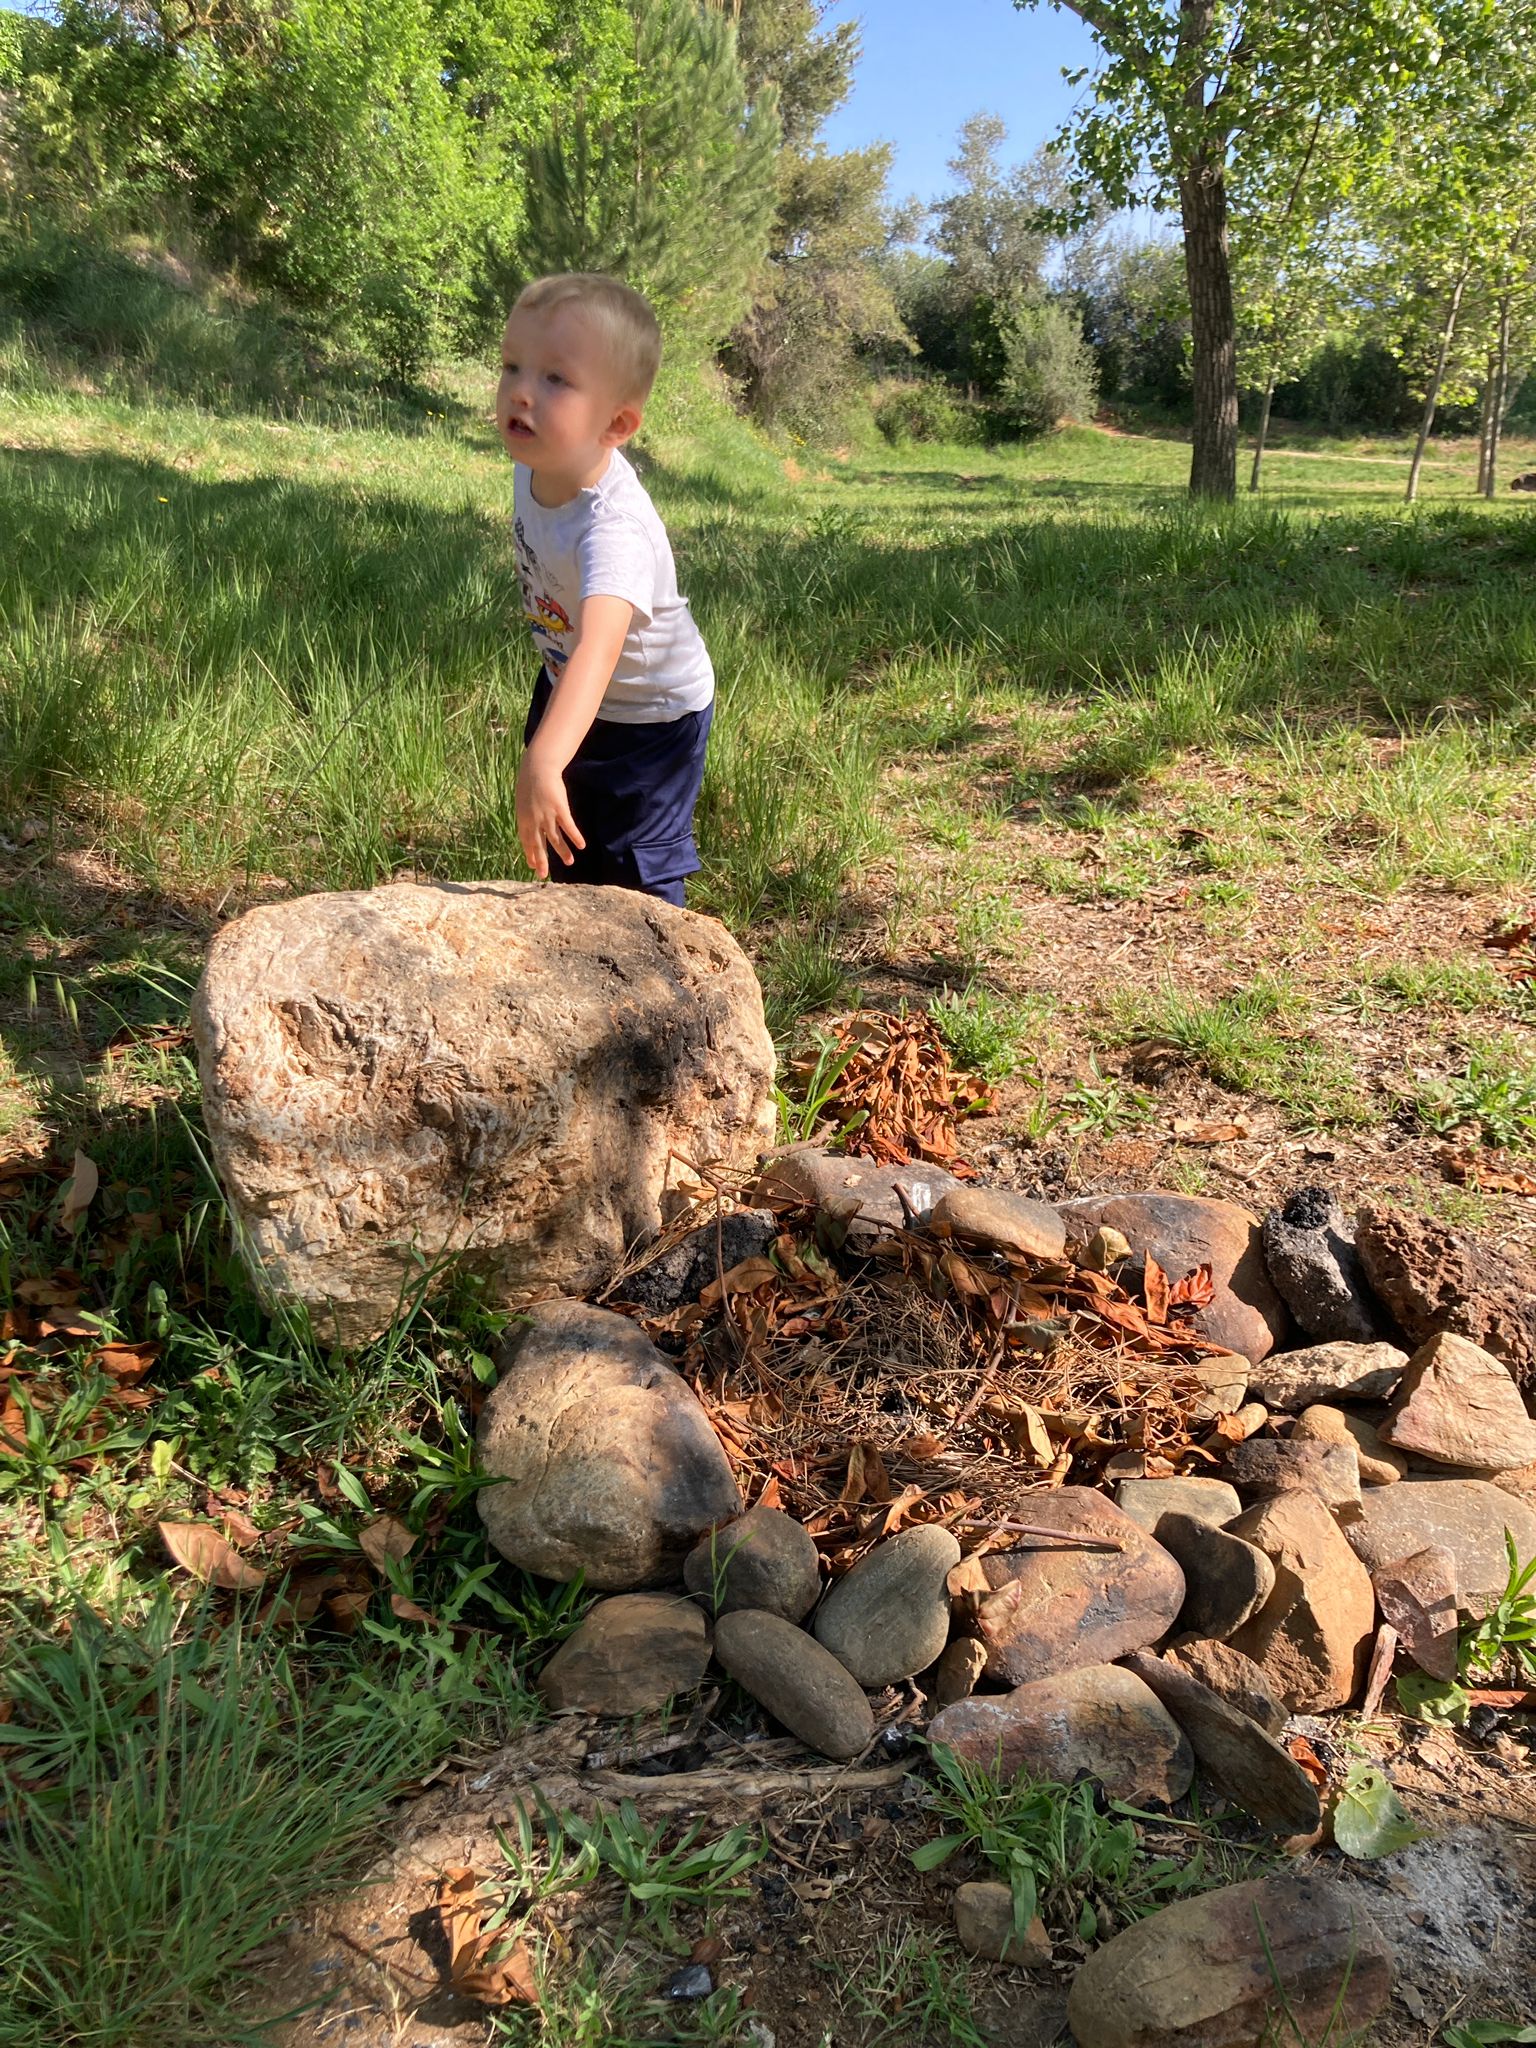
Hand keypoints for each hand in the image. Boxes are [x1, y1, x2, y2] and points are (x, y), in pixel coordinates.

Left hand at [515, 747, 585, 877]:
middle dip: (542, 861)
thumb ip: (527, 816)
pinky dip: (575, 836)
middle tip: (543, 875)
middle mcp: (534, 820)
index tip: (534, 866)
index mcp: (523, 819)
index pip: (526, 841)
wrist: (537, 767)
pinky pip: (568, 826)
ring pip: (555, 838)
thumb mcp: (524, 802)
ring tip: (570, 862)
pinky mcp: (559, 808)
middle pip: (538, 844)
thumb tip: (530, 826)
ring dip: (563, 851)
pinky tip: (581, 845)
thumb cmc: (530, 783)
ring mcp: (547, 815)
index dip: (530, 854)